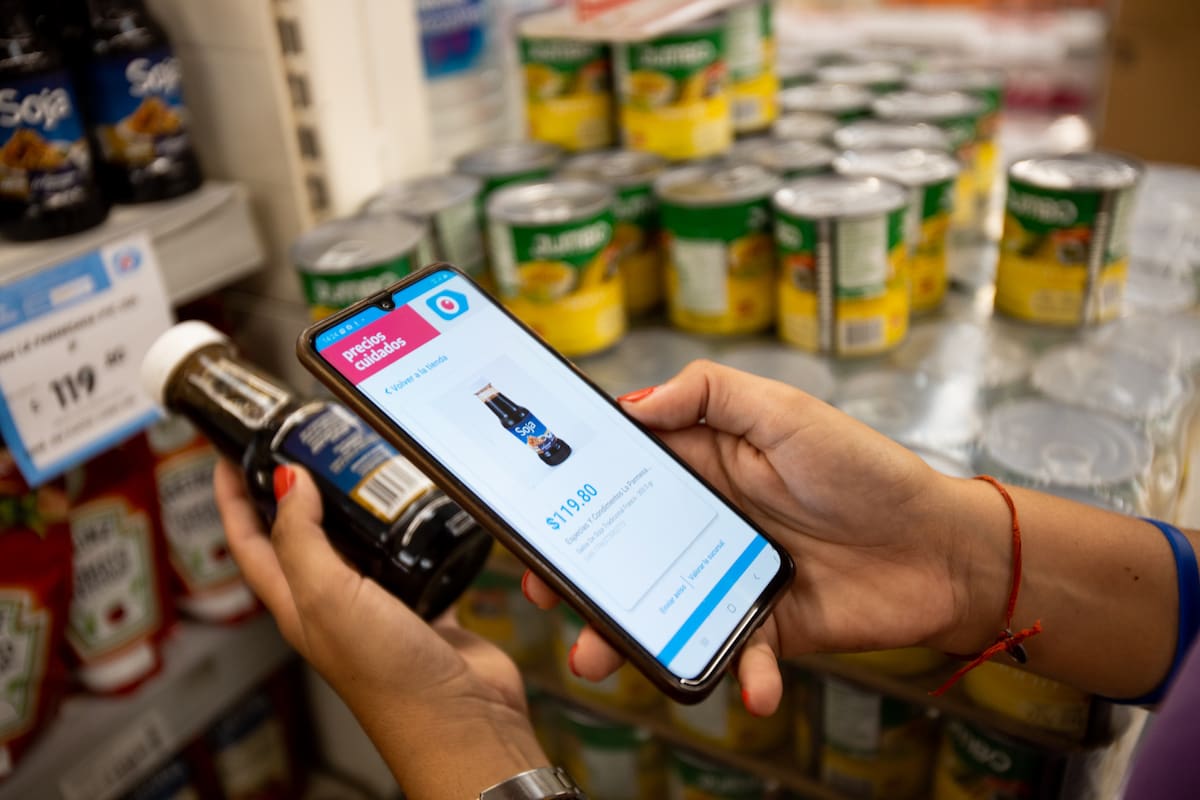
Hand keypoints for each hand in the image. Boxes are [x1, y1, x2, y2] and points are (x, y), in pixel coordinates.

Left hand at [215, 461, 546, 798]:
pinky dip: (414, 524)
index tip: (230, 454)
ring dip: (356, 501)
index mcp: (298, 604)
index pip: (251, 542)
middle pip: (303, 535)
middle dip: (296, 489)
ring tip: (364, 459)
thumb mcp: (328, 598)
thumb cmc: (388, 677)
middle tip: (303, 442)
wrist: (462, 717)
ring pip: (359, 539)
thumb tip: (286, 480)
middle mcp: (334, 603)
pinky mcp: (426, 600)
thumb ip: (302, 540)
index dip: (235, 499)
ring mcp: (381, 602)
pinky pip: (414, 551)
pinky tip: (424, 502)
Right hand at [524, 359, 983, 714]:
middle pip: (627, 548)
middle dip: (580, 574)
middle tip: (547, 593)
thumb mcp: (788, 412)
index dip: (577, 492)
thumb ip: (712, 394)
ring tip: (602, 658)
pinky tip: (746, 685)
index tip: (537, 513)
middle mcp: (709, 520)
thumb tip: (634, 403)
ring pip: (661, 605)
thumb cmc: (868, 473)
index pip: (624, 475)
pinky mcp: (764, 624)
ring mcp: (731, 574)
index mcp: (706, 464)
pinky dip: (737, 673)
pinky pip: (731, 650)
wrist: (943, 552)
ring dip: (628, 635)